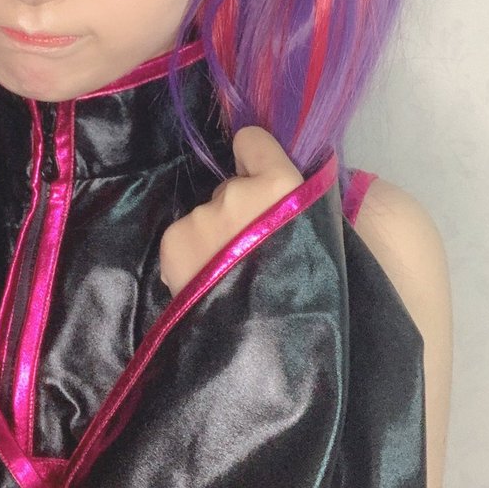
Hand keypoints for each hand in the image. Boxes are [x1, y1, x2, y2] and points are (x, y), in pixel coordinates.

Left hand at [159, 126, 303, 297]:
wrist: (262, 346)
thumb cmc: (302, 291)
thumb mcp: (313, 238)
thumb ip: (290, 206)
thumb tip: (268, 188)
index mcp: (283, 187)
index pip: (252, 141)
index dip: (254, 158)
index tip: (256, 175)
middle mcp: (237, 192)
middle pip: (229, 188)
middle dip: (237, 211)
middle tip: (252, 253)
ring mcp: (202, 216)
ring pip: (206, 216)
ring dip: (214, 237)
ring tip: (231, 276)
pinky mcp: (175, 240)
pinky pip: (185, 235)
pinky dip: (193, 255)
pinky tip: (209, 282)